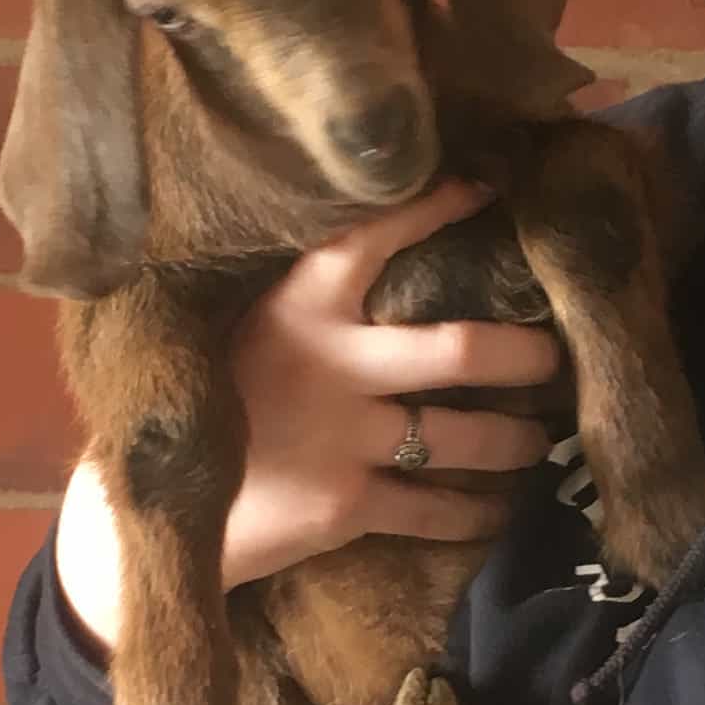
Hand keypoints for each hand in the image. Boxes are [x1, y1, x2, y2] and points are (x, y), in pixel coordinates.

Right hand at [52, 181, 564, 641]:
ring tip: (540, 439)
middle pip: (457, 350)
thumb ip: (301, 306)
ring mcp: (343, 437)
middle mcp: (330, 364)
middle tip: (556, 354)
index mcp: (297, 306)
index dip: (435, 209)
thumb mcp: (236, 333)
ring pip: (464, 435)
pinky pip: (436, 509)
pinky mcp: (347, 504)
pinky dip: (477, 513)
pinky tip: (498, 511)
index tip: (487, 190)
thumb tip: (377, 258)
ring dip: (515, 439)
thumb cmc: (200, 408)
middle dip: (521, 353)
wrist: (148, 512)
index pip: (373, 238)